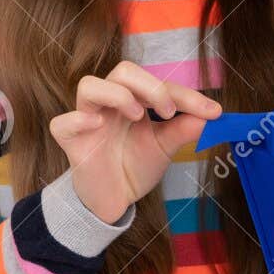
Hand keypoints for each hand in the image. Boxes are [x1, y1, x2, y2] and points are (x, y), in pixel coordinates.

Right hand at [49, 60, 222, 223]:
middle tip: (168, 111)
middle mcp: (110, 104)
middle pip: (122, 71)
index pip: (158, 84)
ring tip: (136, 115)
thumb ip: (183, 130)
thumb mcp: (164, 148)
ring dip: (116, 94)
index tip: (212, 111)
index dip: (186, 95)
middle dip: (150, 85)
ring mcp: (87, 120)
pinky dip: (78, 120)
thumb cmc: (135, 166)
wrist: (113, 201)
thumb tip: (211, 116)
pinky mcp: (71, 142)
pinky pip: (62, 123)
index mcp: (134, 100)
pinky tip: (97, 126)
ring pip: (89, 85)